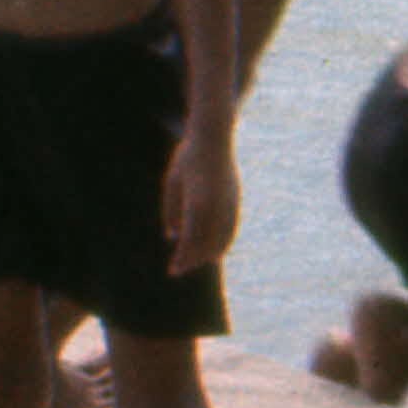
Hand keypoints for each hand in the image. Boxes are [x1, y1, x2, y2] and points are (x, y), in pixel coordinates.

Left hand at [163, 131, 239, 276]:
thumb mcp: (172, 183)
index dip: (182, 258)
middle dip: (193, 260)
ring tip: (197, 263)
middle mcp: (216, 207)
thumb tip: (172, 236)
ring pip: (222, 239)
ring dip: (209, 254)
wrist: (214, 138)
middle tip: (180, 269)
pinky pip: (230, 229)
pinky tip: (215, 250)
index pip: (190, 240)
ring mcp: (229, 204)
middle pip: (206, 244)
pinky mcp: (235, 200)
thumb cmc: (187, 158)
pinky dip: (223, 243)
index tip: (173, 269)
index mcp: (197, 203)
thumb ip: (171, 211)